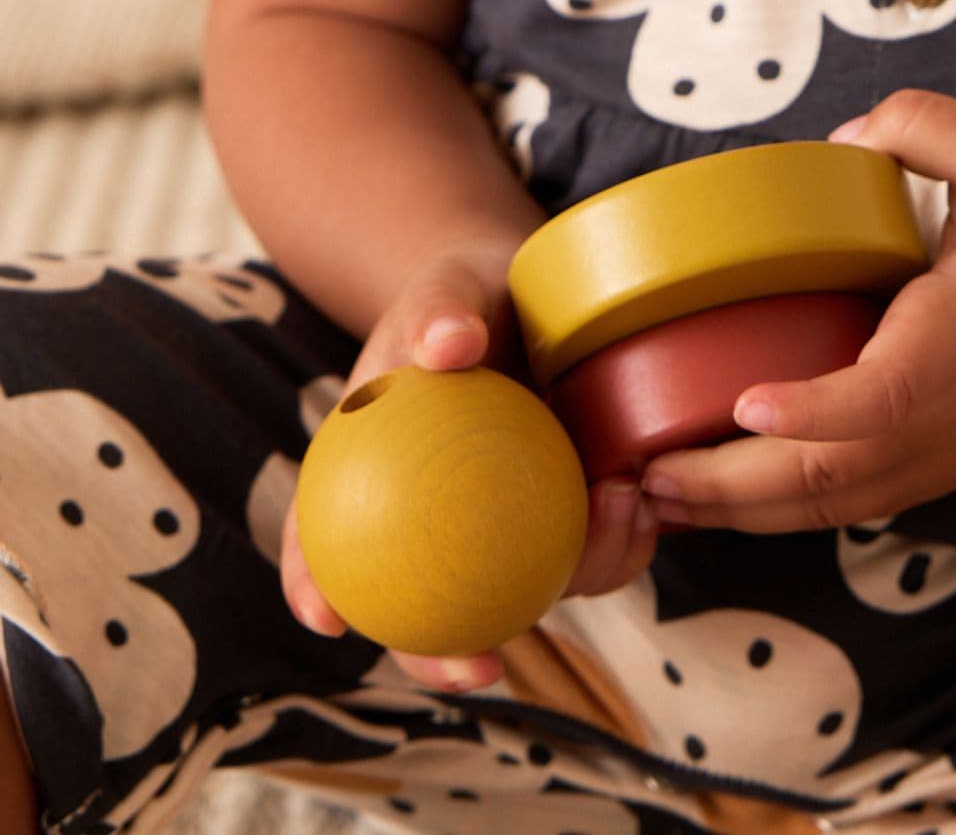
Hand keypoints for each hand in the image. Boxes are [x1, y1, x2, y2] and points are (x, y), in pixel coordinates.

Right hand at [282, 232, 657, 690]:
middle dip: (444, 658)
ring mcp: (504, 528)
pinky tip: (639, 498)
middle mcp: (434, 524)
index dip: (315, 585)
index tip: (326, 616)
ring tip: (612, 511)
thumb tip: (449, 346)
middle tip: (479, 667)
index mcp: (371, 481)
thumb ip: (440, 309)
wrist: (526, 293)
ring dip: (568, 582)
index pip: (323, 537)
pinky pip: (590, 551)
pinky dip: (617, 541)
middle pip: (422, 610)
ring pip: (522, 592)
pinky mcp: (565, 519)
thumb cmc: (467, 296)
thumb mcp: (446, 290)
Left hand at [639, 93, 955, 535]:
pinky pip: (845, 507)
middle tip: (645, 468)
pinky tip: (714, 499)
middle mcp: (943, 418)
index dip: (817, 410)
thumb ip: (928, 126)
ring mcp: (935, 459)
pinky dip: (776, 513)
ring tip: (655, 493)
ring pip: (830, 507)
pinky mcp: (926, 474)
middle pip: (833, 476)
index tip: (747, 404)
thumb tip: (842, 141)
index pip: (886, 396)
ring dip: (741, 511)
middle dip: (733, 484)